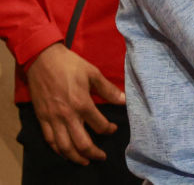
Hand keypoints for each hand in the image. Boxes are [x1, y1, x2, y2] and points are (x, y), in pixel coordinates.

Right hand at [25, 43, 124, 164]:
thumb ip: (108, 90)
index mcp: (82, 103)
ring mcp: (52, 118)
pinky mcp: (41, 118)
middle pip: (81, 143)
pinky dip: (58, 149)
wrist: (42, 60)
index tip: (113, 129)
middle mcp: (67, 115)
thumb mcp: (93, 73)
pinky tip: (65, 152)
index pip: (99, 125)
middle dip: (93, 153)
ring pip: (63, 146)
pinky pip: (49, 139)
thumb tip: (123, 100)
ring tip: (84, 161)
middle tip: (101, 157)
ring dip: (75, 157)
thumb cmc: (70, 65)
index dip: (109, 130)